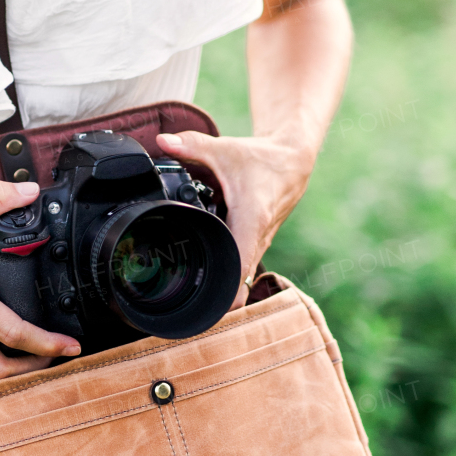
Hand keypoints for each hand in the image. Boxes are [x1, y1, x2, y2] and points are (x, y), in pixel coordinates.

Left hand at [156, 129, 314, 305]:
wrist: (292, 160)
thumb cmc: (261, 158)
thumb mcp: (224, 149)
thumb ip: (191, 145)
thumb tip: (162, 141)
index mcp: (251, 219)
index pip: (240, 265)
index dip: (227, 291)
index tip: (210, 309)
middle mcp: (258, 237)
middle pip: (240, 280)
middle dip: (219, 300)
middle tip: (191, 314)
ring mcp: (260, 242)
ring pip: (243, 275)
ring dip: (225, 289)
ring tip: (197, 303)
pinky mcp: (258, 241)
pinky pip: (244, 265)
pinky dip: (230, 274)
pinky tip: (210, 277)